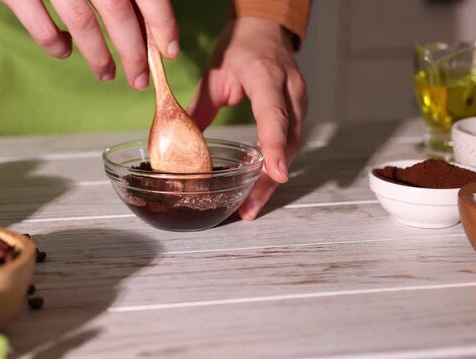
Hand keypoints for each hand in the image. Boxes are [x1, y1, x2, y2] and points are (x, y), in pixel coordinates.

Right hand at [2, 0, 179, 89]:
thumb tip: (149, 15)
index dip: (162, 22)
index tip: (169, 50)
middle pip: (118, 13)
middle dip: (133, 52)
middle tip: (139, 79)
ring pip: (83, 24)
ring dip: (98, 56)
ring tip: (107, 74)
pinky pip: (41, 27)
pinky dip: (55, 45)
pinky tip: (65, 50)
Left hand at [188, 16, 306, 219]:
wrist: (266, 29)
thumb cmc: (240, 47)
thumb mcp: (214, 74)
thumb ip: (199, 110)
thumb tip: (180, 144)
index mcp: (266, 78)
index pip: (273, 116)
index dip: (273, 147)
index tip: (275, 174)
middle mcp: (290, 91)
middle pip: (287, 141)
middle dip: (269, 178)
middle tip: (250, 208)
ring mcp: (299, 101)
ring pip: (292, 147)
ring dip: (273, 177)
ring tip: (252, 205)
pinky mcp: (299, 110)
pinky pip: (291, 142)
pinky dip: (276, 164)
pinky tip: (261, 183)